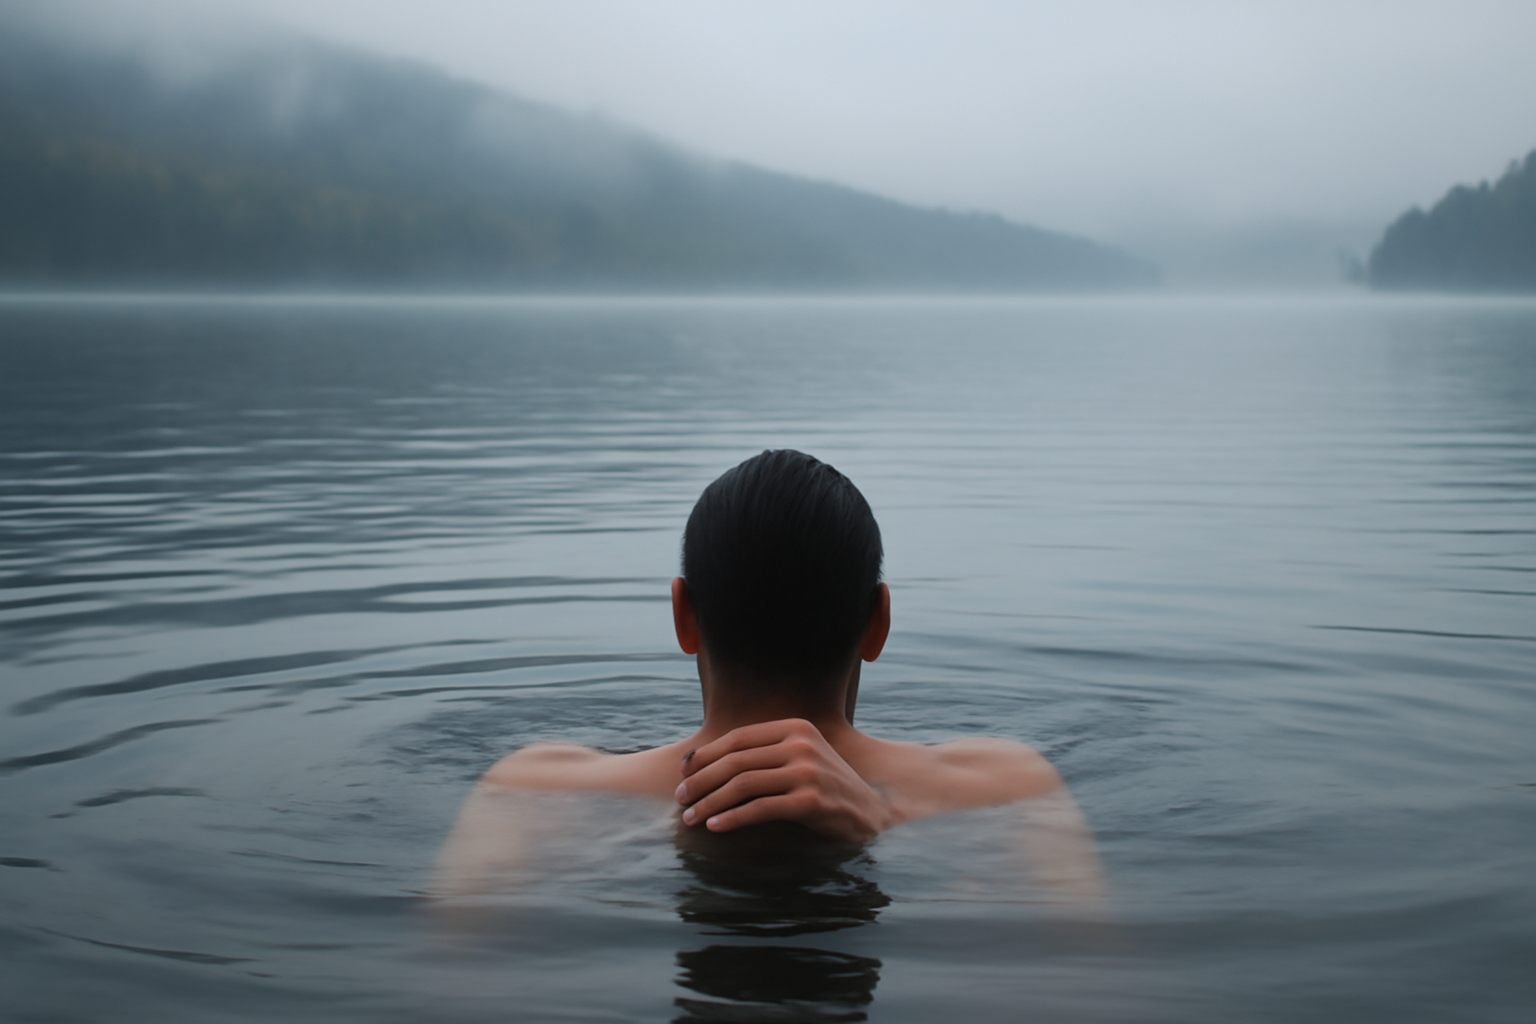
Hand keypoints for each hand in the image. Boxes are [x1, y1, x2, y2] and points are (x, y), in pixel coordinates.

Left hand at [675, 719, 892, 840]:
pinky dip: (731, 819)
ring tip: (690, 817)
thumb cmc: (824, 787)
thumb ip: (763, 754)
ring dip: (709, 803)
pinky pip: (759, 809)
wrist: (869, 814)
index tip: (682, 771)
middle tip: (680, 797)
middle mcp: (801, 744)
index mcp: (795, 727)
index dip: (705, 755)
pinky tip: (715, 827)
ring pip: (742, 785)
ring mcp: (808, 772)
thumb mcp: (798, 758)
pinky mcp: (811, 801)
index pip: (737, 738)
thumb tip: (702, 760)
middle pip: (735, 761)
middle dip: (700, 780)